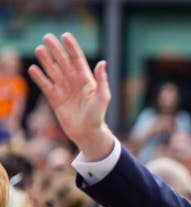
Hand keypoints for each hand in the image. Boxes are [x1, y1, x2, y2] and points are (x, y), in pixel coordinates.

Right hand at [28, 33, 113, 160]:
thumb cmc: (98, 115)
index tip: (65, 36)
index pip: (77, 59)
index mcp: (86, 79)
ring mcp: (63, 89)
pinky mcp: (54, 98)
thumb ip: (102, 80)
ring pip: (52, 70)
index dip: (71, 47)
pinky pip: (45, 85)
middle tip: (47, 37)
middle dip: (55, 49)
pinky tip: (33, 69)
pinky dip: (39, 77)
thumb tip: (102, 63)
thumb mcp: (103, 97)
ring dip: (45, 60)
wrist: (87, 132)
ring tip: (39, 49)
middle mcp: (73, 81)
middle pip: (62, 61)